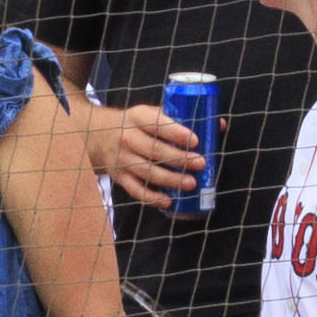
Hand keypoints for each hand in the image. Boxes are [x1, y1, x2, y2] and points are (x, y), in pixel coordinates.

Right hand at [86, 99, 204, 205]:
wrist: (96, 135)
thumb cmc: (135, 125)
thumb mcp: (151, 114)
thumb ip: (181, 120)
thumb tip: (219, 125)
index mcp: (138, 117)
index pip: (157, 124)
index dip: (177, 133)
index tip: (195, 140)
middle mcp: (128, 138)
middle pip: (155, 150)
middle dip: (179, 158)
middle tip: (201, 163)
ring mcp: (122, 159)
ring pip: (147, 172)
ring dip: (170, 179)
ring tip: (191, 183)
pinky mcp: (120, 177)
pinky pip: (136, 190)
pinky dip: (152, 198)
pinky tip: (168, 201)